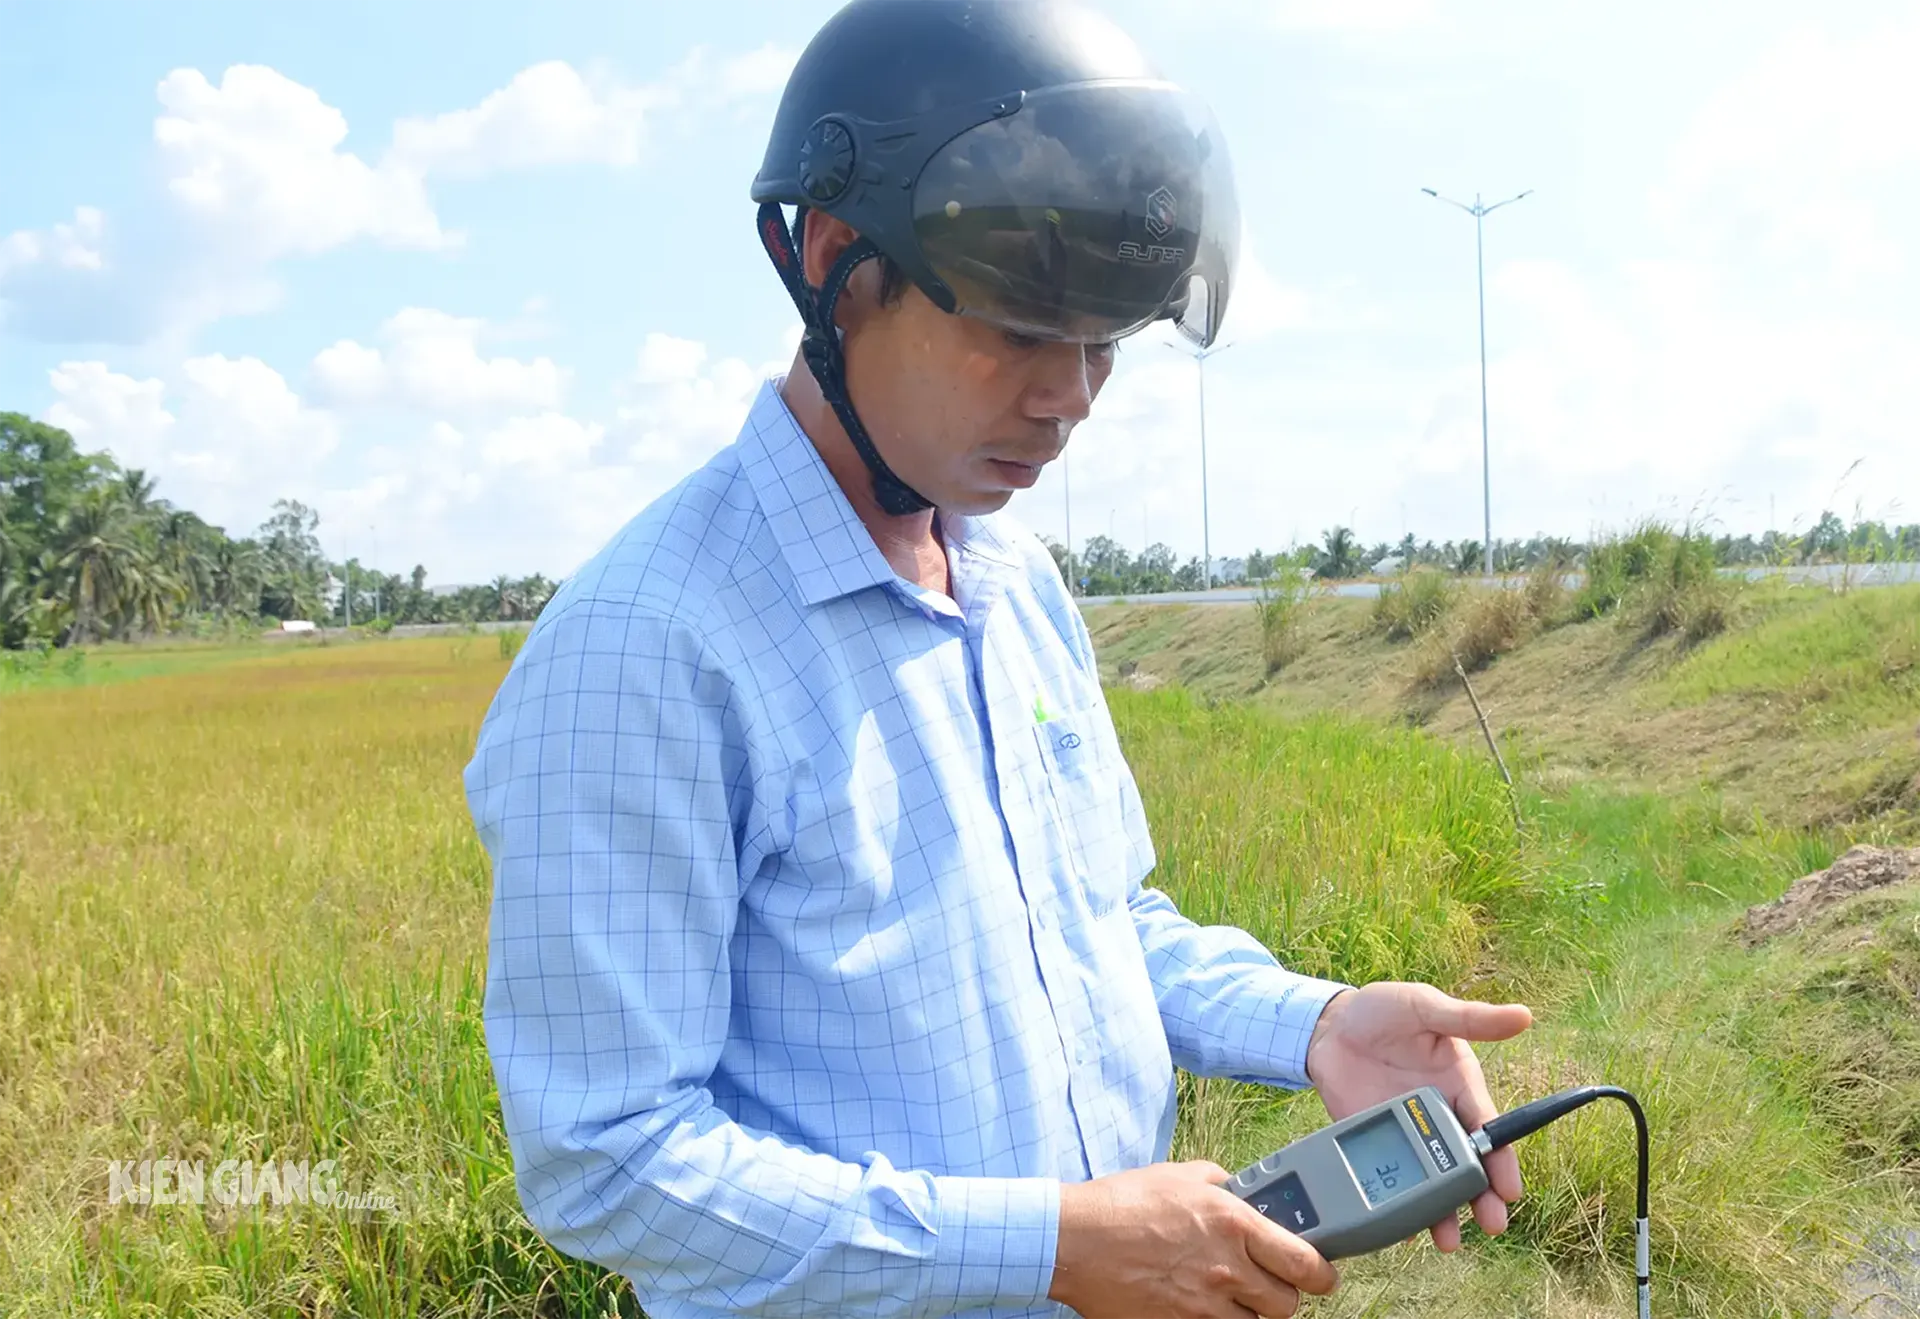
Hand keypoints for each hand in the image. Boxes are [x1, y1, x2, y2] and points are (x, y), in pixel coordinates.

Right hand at [1049, 1161, 1339, 1318]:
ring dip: (1250, 1313)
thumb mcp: (1180, 1176)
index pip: (1306, 1262)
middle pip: (1288, 1304)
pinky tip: (1203, 1307)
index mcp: (1234, 1223)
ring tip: (1229, 1296)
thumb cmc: (1122, 1203)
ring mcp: (1204, 1306)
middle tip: (1268, 1283)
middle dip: (1283, 1295)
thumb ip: (1222, 1183)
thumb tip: (1242, 1190)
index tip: (1321, 1274)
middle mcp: (1227, 1268)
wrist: (1076, 1240)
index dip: (1322, 1273)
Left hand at [1304, 982, 1532, 1252]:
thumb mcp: (1425, 1007)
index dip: (1502, 1160)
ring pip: (1432, 1180)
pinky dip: (1400, 1204)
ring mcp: (1405, 1132)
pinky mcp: (1374, 1140)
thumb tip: (1523, 1016)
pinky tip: (1404, 1227)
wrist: (1326, 1025)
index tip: (1510, 1189)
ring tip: (1448, 1240)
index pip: (1488, 1129)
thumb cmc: (1382, 1009)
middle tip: (1491, 1225)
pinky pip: (1391, 1176)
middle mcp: (1438, 1116)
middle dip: (1481, 1197)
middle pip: (1466, 1165)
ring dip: (1444, 1210)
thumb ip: (1468, 1019)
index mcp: (1459, 1086)